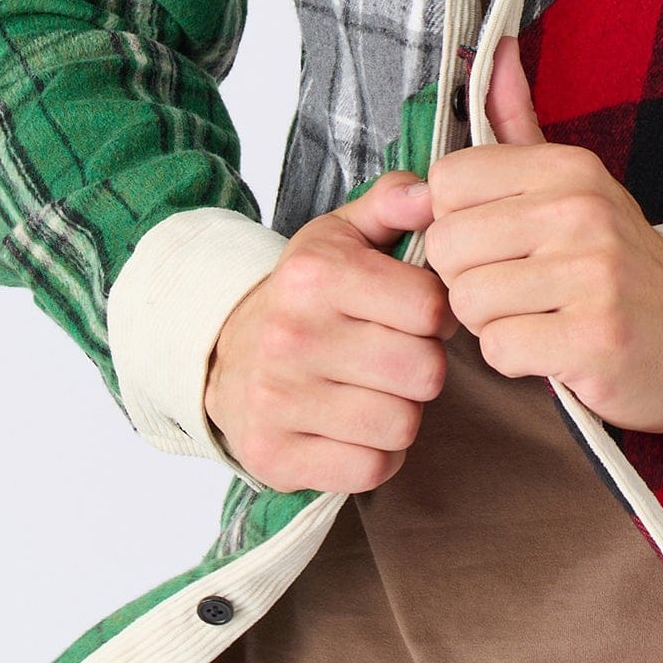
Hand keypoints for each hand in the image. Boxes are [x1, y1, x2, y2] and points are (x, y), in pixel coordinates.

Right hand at [203, 170, 448, 492]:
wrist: (224, 354)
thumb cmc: (305, 295)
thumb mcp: (341, 235)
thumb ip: (394, 202)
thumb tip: (435, 193)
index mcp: (316, 274)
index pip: (432, 307)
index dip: (438, 314)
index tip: (415, 314)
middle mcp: (292, 336)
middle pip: (424, 372)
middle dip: (423, 366)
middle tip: (396, 356)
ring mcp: (279, 400)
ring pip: (402, 425)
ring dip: (402, 412)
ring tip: (374, 390)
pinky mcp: (275, 456)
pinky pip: (372, 469)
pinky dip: (376, 454)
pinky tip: (355, 428)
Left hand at [423, 39, 662, 434]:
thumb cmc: (615, 266)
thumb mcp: (573, 184)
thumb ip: (518, 120)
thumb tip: (492, 48)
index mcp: (569, 168)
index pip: (447, 180)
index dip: (456, 220)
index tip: (495, 238)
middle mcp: (582, 210)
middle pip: (447, 244)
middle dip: (468, 278)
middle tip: (519, 287)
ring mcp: (594, 274)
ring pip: (467, 302)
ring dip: (491, 323)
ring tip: (539, 314)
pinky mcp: (596, 338)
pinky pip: (499, 350)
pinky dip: (516, 360)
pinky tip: (553, 346)